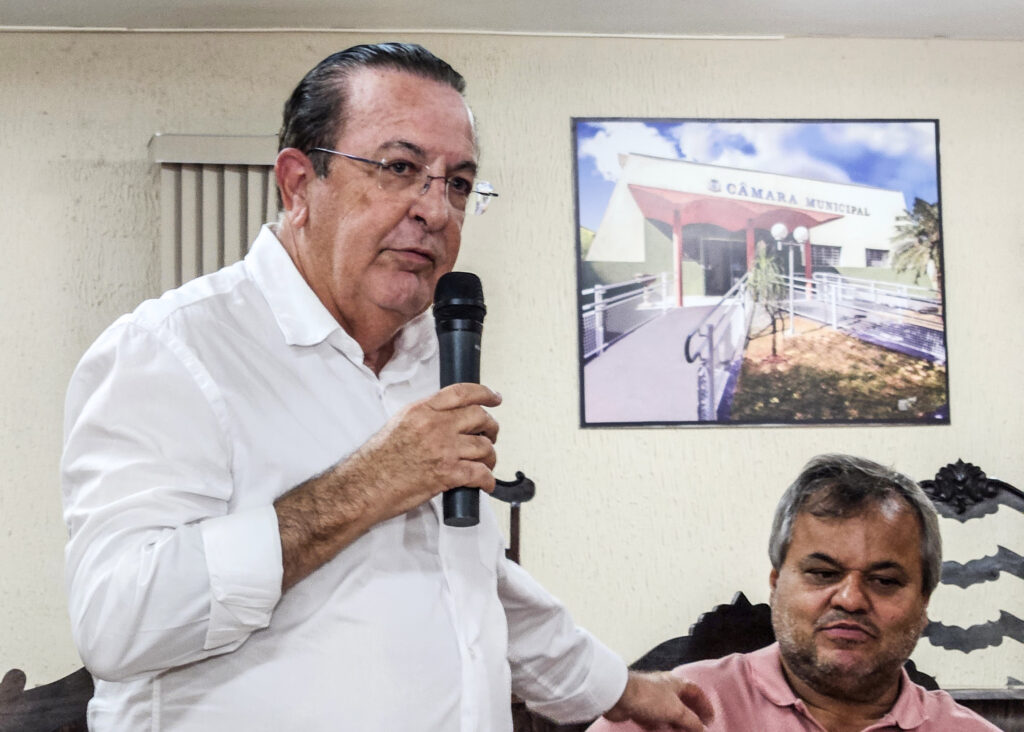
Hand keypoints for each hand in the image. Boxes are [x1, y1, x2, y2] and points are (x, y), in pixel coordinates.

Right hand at [352, 382, 501, 523]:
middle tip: (491, 435)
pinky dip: (487, 480)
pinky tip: (485, 483)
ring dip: (491, 457)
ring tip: (487, 463)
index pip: (462, 393)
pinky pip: (480, 474)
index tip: (495, 398)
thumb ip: (424, 417)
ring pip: (484, 446)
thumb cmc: (376, 460)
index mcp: (422, 410)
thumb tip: (446, 418)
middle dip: (491, 427)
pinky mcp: (447, 474)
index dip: (484, 393)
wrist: (364, 485)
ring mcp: (443, 449)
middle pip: (479, 417)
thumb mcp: (398, 424)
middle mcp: (435, 426)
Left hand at [602, 671, 712, 730]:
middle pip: (682, 703)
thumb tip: (702, 729)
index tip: (710, 720)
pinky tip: (659, 731)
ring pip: (667, 712)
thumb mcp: (677, 711)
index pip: (695, 692)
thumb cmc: (650, 697)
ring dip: (674, 724)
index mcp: (676, 682)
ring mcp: (651, 697)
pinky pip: (653, 719)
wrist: (619, 696)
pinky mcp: (639, 707)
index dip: (704, 705)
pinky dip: (658, 726)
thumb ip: (692, 721)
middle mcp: (664, 687)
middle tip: (695, 730)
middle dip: (689, 717)